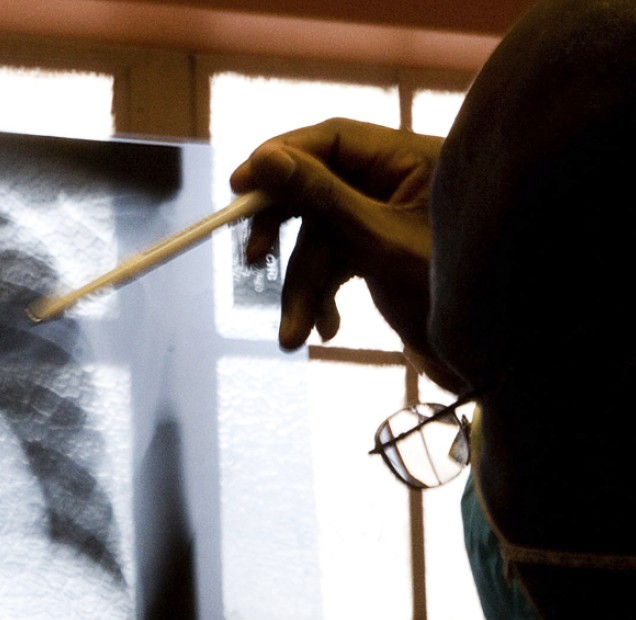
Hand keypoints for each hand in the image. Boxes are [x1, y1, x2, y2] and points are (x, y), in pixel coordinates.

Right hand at [230, 118, 457, 386]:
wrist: (495, 362)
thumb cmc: (453, 293)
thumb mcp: (379, 241)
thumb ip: (321, 198)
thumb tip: (265, 159)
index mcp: (411, 160)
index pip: (332, 140)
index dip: (282, 157)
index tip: (241, 183)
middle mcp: (396, 183)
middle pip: (316, 190)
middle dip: (286, 236)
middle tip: (253, 259)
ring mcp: (384, 220)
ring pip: (320, 240)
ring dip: (302, 290)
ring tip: (293, 336)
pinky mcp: (376, 254)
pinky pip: (333, 265)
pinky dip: (322, 297)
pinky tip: (326, 330)